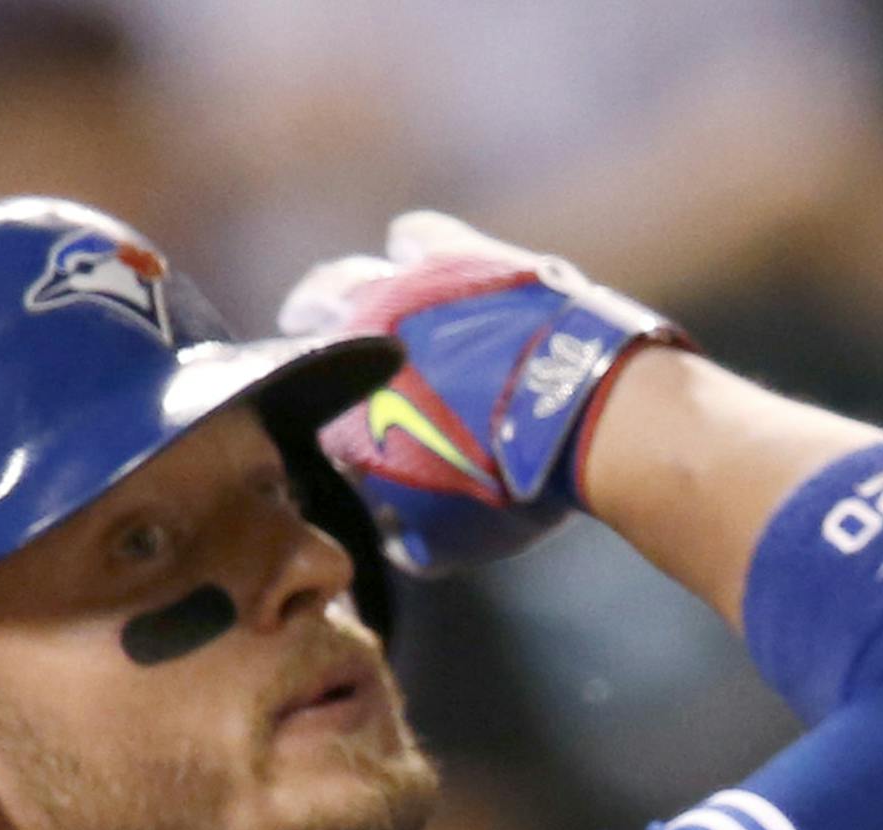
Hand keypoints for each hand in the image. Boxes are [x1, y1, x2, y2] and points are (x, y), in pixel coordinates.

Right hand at [279, 211, 688, 575]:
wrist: (586, 414)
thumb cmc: (511, 488)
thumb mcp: (449, 540)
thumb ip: (406, 541)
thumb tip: (394, 539)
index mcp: (343, 419)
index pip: (298, 425)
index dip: (303, 436)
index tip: (315, 447)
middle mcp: (354, 346)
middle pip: (300, 342)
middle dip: (297, 360)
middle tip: (300, 367)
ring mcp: (404, 289)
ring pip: (341, 278)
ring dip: (333, 296)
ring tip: (334, 306)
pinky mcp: (458, 253)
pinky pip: (415, 235)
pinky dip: (406, 249)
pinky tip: (408, 255)